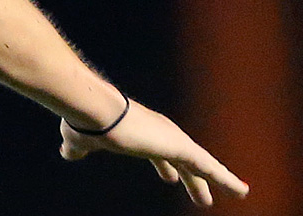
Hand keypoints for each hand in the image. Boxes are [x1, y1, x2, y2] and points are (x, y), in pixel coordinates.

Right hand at [59, 100, 248, 206]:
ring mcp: (171, 139)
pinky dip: (227, 180)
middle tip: (203, 198)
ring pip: (200, 164)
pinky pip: (210, 168)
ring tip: (237, 193)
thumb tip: (68, 153)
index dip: (164, 166)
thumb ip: (78, 147)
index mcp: (138, 132)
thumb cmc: (85, 121)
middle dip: (192, 178)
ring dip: (216, 180)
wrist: (94, 111)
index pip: (157, 153)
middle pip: (182, 159)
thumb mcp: (80, 139)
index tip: (170, 178)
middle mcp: (158, 133)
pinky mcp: (181, 147)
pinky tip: (241, 192)